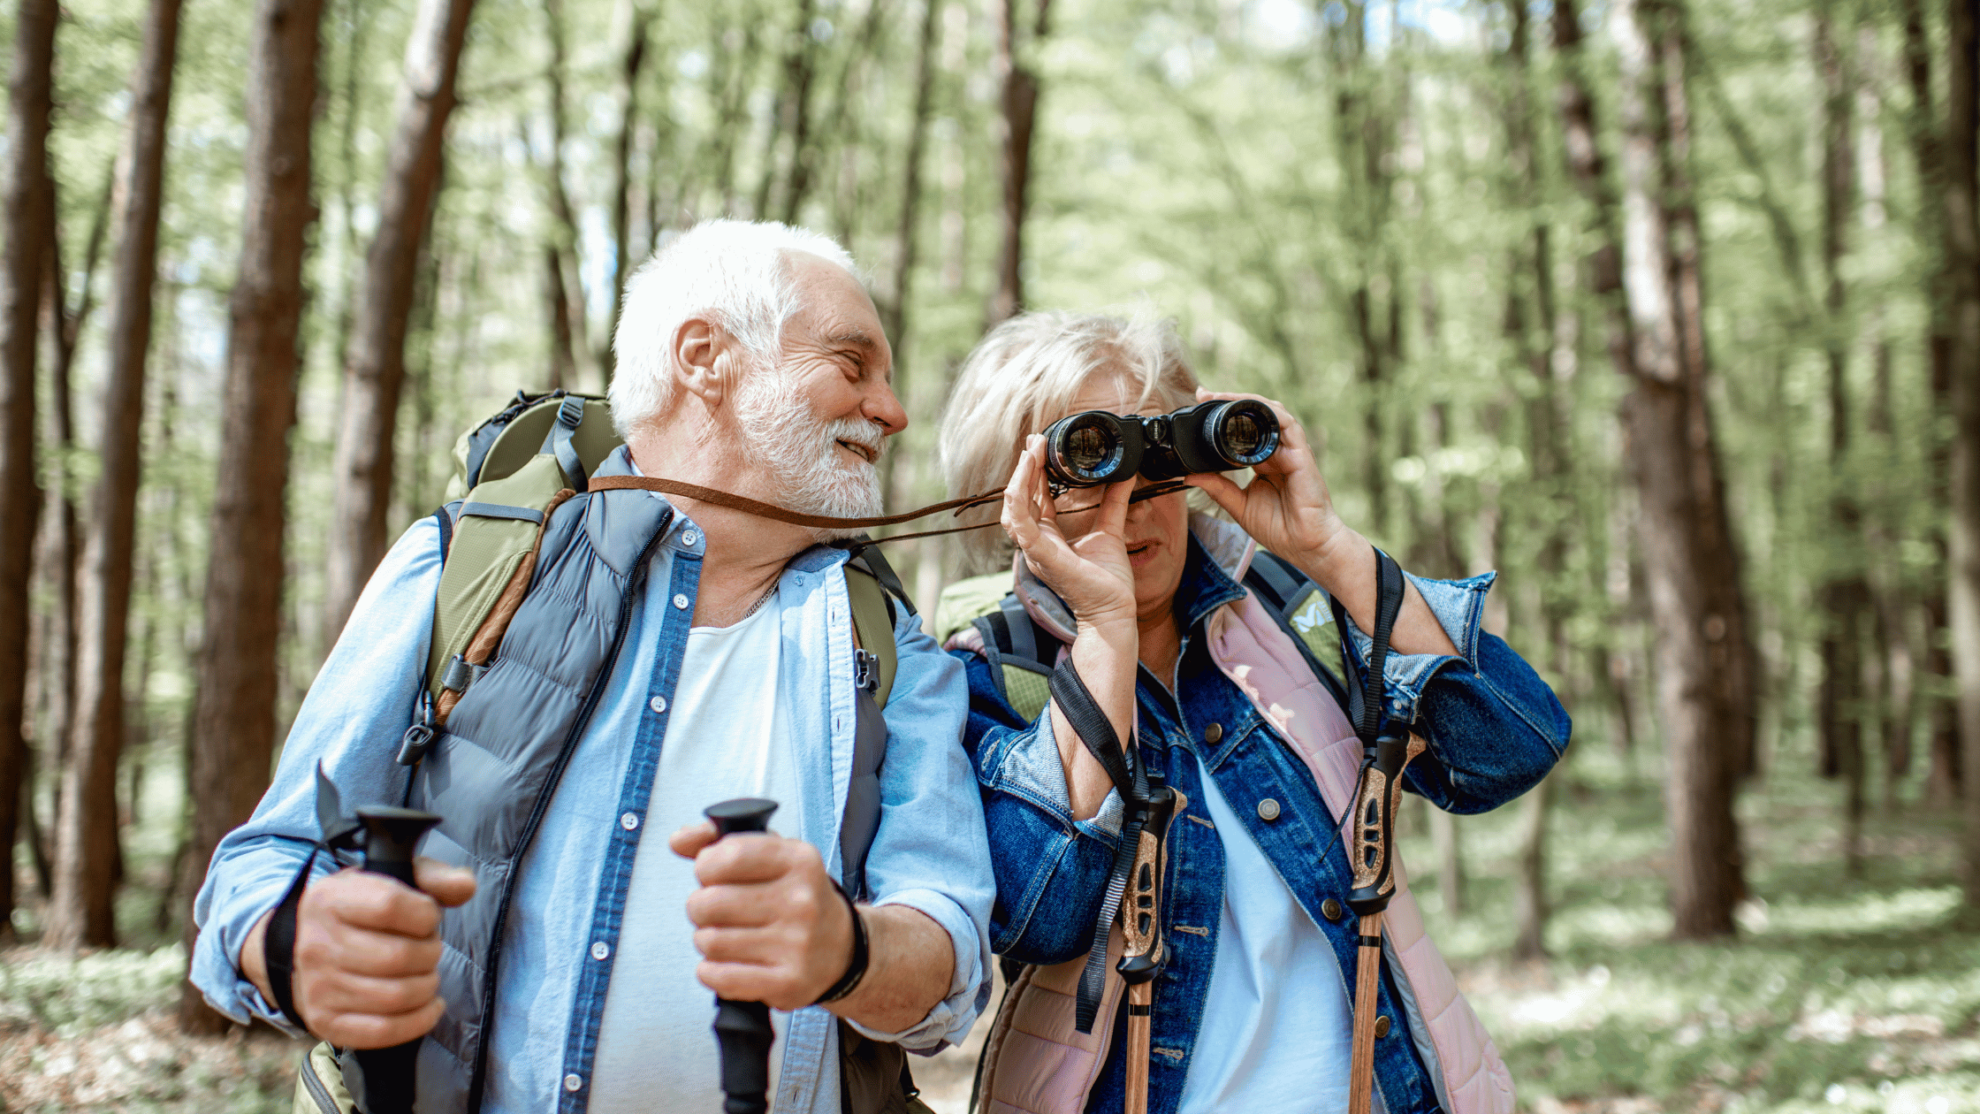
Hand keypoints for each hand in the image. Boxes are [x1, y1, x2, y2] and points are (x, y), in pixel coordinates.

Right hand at [269, 858, 475, 1048]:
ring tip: (426, 974)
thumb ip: (433, 877)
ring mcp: (317, 987)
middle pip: (397, 957)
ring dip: (427, 986)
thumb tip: (465, 886)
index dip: (424, 914)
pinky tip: (429, 1005)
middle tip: (429, 950)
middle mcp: (316, 944)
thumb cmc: (364, 911)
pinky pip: (383, 1031)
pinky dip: (418, 1021)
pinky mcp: (326, 1022)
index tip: (428, 917)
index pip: (389, 905)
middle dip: (430, 953)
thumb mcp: (393, 879)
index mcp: (330, 900)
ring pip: (395, 996)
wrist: (313, 947)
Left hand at [670, 821, 855, 1010]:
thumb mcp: (772, 856)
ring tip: (725, 937)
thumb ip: (719, 840)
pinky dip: (710, 971)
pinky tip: (724, 963)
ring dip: (706, 940)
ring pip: (709, 941)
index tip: (712, 874)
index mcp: (799, 860)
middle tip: (715, 911)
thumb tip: (678, 840)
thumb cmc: (794, 898)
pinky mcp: (787, 982)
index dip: (706, 866)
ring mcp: (797, 944)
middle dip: (700, 907)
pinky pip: (719, 976)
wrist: (841, 950)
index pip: (727, 855)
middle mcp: (802, 901)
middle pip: (709, 902)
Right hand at [1001, 433, 1137, 628]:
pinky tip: (1024, 480)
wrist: (1113, 610)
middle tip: (1034, 441)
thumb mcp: (1110, 530)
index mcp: (1048, 537)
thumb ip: (1114, 502)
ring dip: (1018, 478)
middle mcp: (1036, 542)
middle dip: (1023, 468)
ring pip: (1013, 508)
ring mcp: (1035, 550)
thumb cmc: (1108, 581)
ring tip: (1031, 453)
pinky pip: (1020, 525)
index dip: (1034, 471)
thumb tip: (1126, 474)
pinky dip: (1019, 500)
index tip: (1041, 446)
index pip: (1033, 497)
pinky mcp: (1041, 556)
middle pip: (1018, 498)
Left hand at [1184, 388, 1349, 565]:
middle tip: (1204, 394)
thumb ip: (1217, 488)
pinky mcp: (1301, 455)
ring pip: (1271, 412)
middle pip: (1256, 415)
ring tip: (1221, 395)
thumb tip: (1189, 475)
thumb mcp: (1239, 506)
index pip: (1243, 430)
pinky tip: (1251, 409)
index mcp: (1264, 462)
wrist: (1307, 546)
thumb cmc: (1280, 529)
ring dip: (1246, 400)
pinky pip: (1288, 424)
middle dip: (1230, 400)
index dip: (1224, 416)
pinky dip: (1269, 413)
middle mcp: (1277, 452)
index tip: (1200, 405)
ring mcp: (1291, 451)